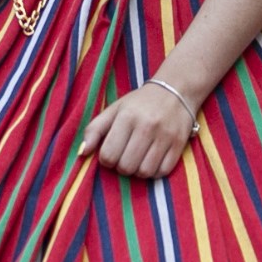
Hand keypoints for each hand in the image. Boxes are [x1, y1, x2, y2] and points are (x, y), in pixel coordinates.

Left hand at [78, 83, 198, 178]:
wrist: (176, 89)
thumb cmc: (140, 102)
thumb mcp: (114, 109)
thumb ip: (94, 130)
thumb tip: (82, 153)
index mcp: (127, 117)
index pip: (108, 155)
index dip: (106, 159)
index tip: (112, 152)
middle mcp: (147, 126)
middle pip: (126, 167)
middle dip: (122, 166)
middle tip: (125, 156)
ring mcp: (165, 136)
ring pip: (144, 172)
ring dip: (138, 171)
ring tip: (138, 159)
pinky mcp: (179, 144)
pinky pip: (162, 172)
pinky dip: (154, 171)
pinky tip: (152, 160)